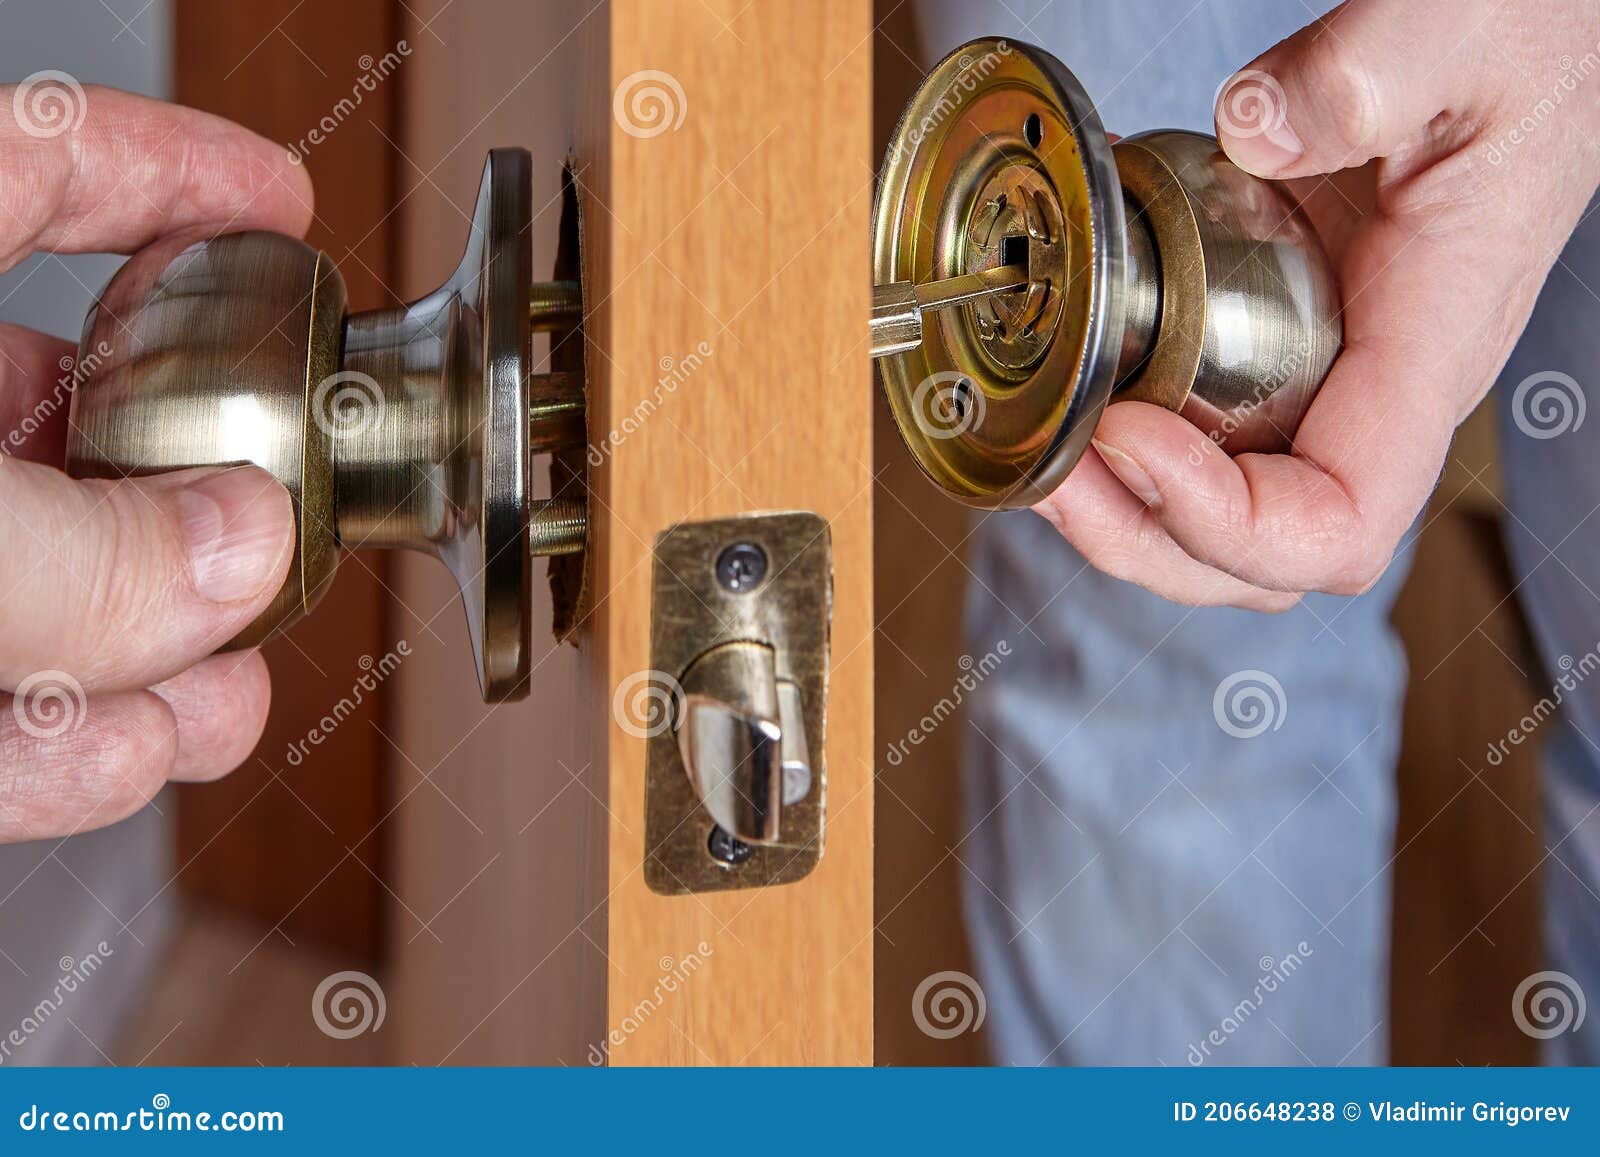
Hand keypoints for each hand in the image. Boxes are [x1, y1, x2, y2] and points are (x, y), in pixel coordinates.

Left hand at [0, 83, 311, 840]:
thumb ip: (81, 554)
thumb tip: (240, 554)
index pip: (33, 167)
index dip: (170, 171)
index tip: (275, 203)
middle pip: (60, 406)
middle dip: (190, 497)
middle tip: (280, 523)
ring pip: (35, 573)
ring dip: (146, 655)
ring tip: (215, 699)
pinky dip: (54, 735)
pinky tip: (119, 753)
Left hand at [1035, 0, 1599, 611]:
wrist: (1536, 33)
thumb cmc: (1524, 42)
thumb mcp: (1457, 36)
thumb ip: (1365, 77)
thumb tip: (1256, 128)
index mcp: (1433, 345)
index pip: (1339, 519)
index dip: (1223, 519)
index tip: (1125, 434)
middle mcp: (1379, 389)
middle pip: (1265, 557)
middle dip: (1143, 537)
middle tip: (1048, 469)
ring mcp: (1331, 375)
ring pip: (1229, 517)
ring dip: (1124, 512)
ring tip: (1042, 450)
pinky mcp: (1288, 340)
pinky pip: (1210, 437)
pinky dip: (1128, 440)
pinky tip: (1073, 373)